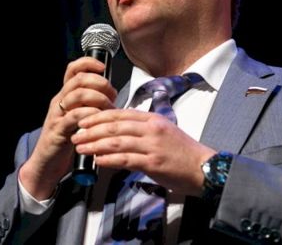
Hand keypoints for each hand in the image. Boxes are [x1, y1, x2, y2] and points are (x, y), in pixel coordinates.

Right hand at [18, 57, 116, 199]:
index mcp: (65, 95)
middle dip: (100, 83)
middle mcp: (59, 101)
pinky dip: (91, 114)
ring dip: (99, 98)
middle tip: (112, 95)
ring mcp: (58, 115)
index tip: (104, 67)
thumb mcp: (77, 117)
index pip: (73, 69)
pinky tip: (99, 120)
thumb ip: (89, 104)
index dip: (88, 63)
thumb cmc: (66, 141)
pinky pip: (75, 115)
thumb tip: (112, 94)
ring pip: (78, 94)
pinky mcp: (59, 130)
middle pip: (79, 79)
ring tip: (109, 108)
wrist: (46, 164)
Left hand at [71, 109, 216, 195]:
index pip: (120, 114)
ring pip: (117, 142)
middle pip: (115, 126)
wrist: (204, 168)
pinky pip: (126, 159)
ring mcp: (152, 145)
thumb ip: (142, 130)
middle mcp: (151, 129)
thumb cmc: (183, 153)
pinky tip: (98, 160)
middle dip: (92, 130)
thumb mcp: (163, 132)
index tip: (84, 121)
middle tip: (77, 134)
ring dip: (95, 144)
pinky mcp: (153, 162)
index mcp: (152, 119)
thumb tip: (119, 132)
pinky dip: (109, 159)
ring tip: (81, 147)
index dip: (99, 116)